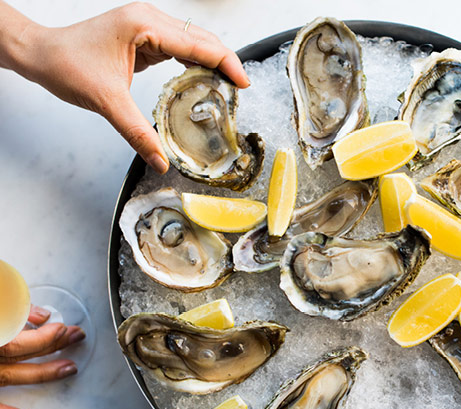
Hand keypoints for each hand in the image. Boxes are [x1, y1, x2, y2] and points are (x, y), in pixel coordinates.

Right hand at [0, 305, 84, 408]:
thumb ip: (12, 309)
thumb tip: (42, 316)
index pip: (17, 337)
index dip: (43, 334)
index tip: (62, 328)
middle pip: (18, 352)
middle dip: (51, 345)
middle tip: (76, 337)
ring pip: (9, 376)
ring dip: (41, 373)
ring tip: (69, 368)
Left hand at [9, 2, 248, 173]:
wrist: (40, 54)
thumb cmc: (65, 65)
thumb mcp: (107, 102)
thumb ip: (138, 133)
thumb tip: (161, 161)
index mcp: (145, 26)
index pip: (199, 43)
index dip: (226, 63)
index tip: (244, 84)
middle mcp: (149, 20)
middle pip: (202, 38)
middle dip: (225, 62)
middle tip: (241, 90)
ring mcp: (147, 26)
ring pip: (193, 41)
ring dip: (212, 62)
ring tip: (227, 87)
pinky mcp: (144, 37)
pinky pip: (179, 47)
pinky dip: (195, 63)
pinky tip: (203, 80)